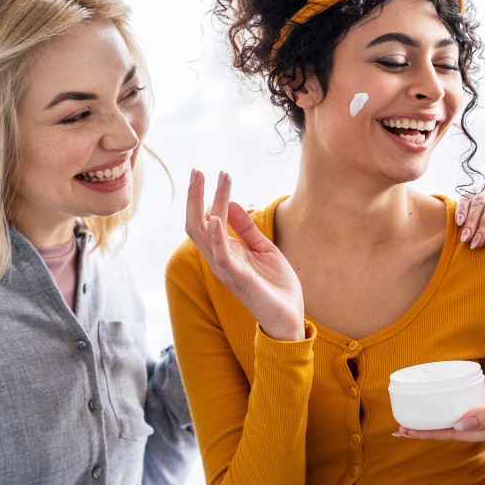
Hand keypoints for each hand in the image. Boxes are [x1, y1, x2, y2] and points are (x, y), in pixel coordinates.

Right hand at [186, 169, 304, 340]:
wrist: (289, 314)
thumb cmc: (275, 284)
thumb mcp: (263, 248)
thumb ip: (246, 228)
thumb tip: (231, 203)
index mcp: (225, 251)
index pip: (208, 218)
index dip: (209, 195)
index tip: (218, 172)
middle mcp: (219, 258)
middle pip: (196, 223)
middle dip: (195, 196)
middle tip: (197, 170)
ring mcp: (226, 268)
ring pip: (202, 234)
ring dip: (204, 204)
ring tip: (206, 180)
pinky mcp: (237, 278)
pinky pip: (221, 255)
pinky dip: (216, 236)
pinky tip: (215, 217)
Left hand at [396, 383, 484, 443]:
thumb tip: (460, 423)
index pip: (453, 434)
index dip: (427, 433)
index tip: (404, 431)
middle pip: (452, 432)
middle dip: (426, 431)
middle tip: (399, 429)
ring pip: (461, 424)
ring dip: (438, 422)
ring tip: (417, 420)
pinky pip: (473, 414)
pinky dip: (456, 412)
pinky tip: (449, 407)